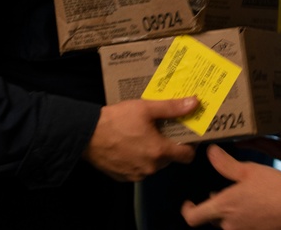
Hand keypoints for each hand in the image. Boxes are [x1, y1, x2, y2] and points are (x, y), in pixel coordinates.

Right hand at [82, 97, 197, 181]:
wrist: (86, 135)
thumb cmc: (117, 120)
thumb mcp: (146, 108)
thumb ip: (172, 108)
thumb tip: (194, 103)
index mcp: (159, 152)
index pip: (187, 156)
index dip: (190, 145)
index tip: (187, 135)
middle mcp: (150, 168)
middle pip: (169, 159)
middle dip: (168, 145)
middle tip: (162, 129)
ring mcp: (136, 174)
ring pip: (153, 164)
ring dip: (152, 153)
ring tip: (143, 135)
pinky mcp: (123, 177)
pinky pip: (138, 169)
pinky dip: (138, 159)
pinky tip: (130, 145)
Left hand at [181, 145, 280, 229]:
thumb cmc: (277, 188)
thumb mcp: (249, 171)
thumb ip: (226, 164)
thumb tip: (211, 153)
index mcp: (224, 207)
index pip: (193, 217)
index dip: (188, 211)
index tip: (189, 204)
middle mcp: (231, 226)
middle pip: (213, 220)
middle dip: (217, 208)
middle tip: (226, 194)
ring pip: (230, 225)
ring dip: (233, 214)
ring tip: (246, 199)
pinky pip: (245, 228)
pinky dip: (247, 220)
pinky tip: (260, 208)